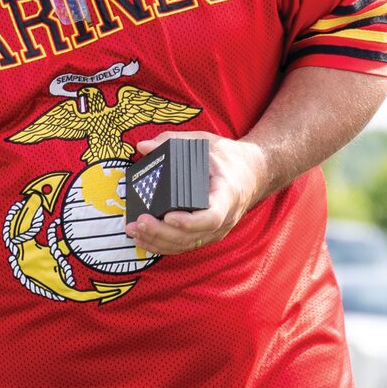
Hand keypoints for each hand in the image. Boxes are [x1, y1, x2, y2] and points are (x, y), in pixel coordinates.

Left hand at [123, 133, 266, 255]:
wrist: (252, 173)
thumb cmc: (229, 158)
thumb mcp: (205, 142)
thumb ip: (173, 141)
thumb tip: (142, 146)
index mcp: (227, 195)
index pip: (212, 217)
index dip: (189, 222)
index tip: (168, 217)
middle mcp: (224, 218)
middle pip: (192, 236)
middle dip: (162, 232)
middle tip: (139, 222)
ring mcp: (216, 230)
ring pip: (185, 245)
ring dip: (157, 241)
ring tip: (134, 231)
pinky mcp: (206, 235)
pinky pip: (184, 246)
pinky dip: (162, 246)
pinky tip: (143, 240)